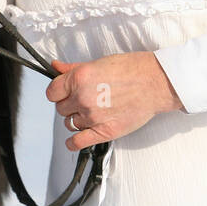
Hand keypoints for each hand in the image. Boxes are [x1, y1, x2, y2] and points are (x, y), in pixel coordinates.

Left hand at [46, 52, 184, 150]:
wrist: (154, 82)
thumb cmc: (131, 69)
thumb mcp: (98, 62)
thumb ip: (73, 68)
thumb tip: (55, 66)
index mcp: (79, 78)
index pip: (52, 92)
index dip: (58, 92)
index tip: (63, 93)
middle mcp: (82, 97)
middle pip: (61, 109)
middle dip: (69, 105)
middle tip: (82, 101)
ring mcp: (93, 116)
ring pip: (70, 123)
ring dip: (77, 119)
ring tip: (91, 113)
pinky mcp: (105, 131)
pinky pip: (79, 142)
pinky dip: (73, 143)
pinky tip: (73, 140)